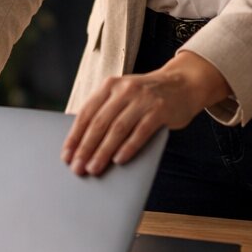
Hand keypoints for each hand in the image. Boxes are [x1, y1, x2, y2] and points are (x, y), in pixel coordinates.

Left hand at [61, 52, 231, 175]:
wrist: (184, 83)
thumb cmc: (149, 96)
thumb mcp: (125, 95)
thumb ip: (108, 112)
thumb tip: (85, 145)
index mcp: (110, 85)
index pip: (86, 113)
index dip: (75, 135)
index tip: (66, 155)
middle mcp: (125, 90)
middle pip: (100, 122)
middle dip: (86, 147)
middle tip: (77, 167)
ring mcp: (143, 99)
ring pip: (117, 129)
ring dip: (103, 151)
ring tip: (94, 168)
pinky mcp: (160, 110)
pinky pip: (140, 131)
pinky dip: (128, 147)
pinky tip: (119, 160)